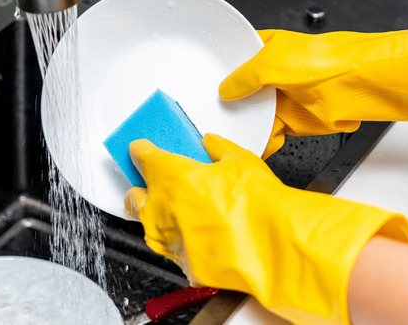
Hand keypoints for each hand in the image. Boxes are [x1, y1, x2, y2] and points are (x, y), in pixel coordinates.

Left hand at [125, 134, 407, 323]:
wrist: (273, 249)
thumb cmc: (257, 203)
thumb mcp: (241, 161)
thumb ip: (219, 150)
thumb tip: (211, 143)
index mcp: (169, 176)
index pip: (141, 157)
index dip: (141, 150)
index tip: (141, 148)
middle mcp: (160, 209)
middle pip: (134, 197)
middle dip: (140, 190)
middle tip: (155, 185)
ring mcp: (168, 240)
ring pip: (149, 228)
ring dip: (159, 219)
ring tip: (178, 214)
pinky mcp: (182, 265)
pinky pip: (175, 251)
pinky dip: (184, 244)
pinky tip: (200, 240)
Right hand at [219, 21, 407, 157]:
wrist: (360, 86)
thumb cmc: (325, 61)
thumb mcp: (270, 62)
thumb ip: (243, 77)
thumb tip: (225, 90)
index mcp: (265, 50)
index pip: (235, 59)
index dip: (219, 70)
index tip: (201, 82)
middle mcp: (272, 74)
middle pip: (241, 92)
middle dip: (226, 104)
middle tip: (206, 114)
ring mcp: (282, 99)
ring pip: (253, 115)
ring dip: (241, 125)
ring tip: (219, 134)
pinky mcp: (293, 122)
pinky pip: (268, 134)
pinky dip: (259, 142)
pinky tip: (245, 145)